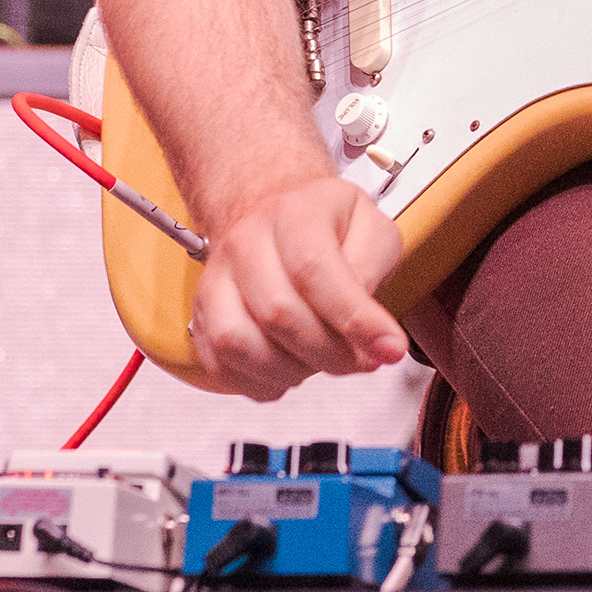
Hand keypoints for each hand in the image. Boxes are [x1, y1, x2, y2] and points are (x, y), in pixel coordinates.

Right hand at [185, 169, 409, 398]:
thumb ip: (374, 271)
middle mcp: (245, 243)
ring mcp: (216, 279)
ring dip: (290, 370)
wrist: (270, 209)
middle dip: (329, 353)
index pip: (315, 270)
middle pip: (278, 313)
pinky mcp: (201, 314)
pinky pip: (220, 363)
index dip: (355, 319)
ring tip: (319, 361)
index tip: (389, 349)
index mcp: (293, 213)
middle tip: (359, 360)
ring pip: (239, 344)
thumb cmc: (324, 224)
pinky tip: (288, 369)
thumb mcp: (370, 227)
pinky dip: (259, 382)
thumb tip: (375, 332)